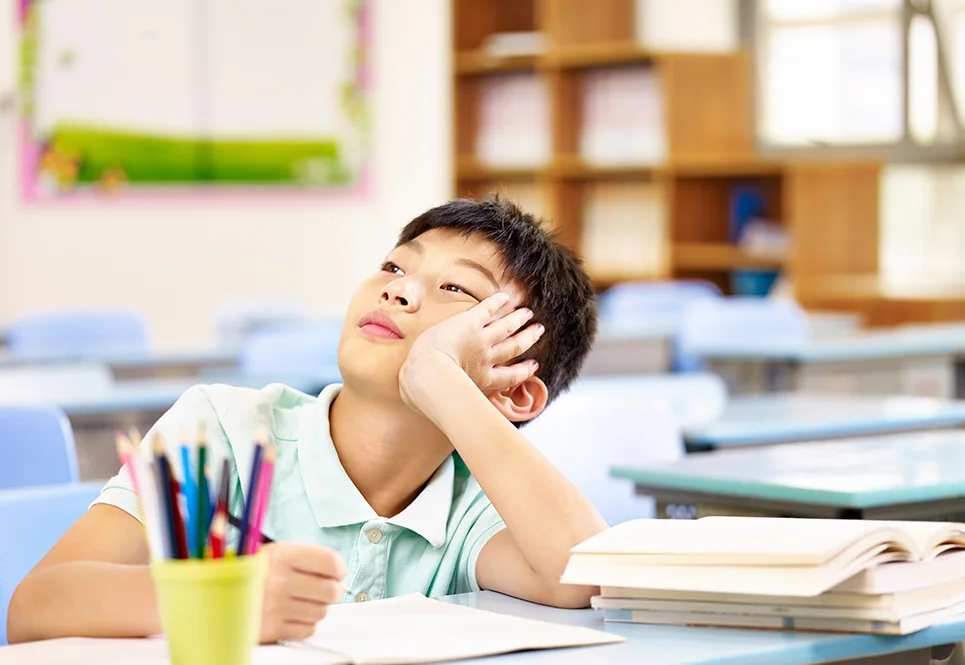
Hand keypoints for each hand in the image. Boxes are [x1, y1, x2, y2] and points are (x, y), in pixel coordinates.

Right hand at [258, 542, 346, 642]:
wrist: (220, 596)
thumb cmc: (256, 573)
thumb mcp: (277, 554)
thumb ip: (309, 560)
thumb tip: (341, 578)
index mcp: (281, 555)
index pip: (330, 561)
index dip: (339, 569)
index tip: (336, 573)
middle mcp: (278, 580)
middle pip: (331, 591)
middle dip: (331, 591)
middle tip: (320, 590)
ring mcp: (274, 607)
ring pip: (321, 612)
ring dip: (316, 608)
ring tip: (299, 600)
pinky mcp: (271, 629)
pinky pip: (308, 629)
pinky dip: (304, 624)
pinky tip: (291, 614)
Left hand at [399, 292, 544, 412]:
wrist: (427, 373)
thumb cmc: (428, 393)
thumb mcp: (444, 402)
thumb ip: (444, 401)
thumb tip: (427, 407)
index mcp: (482, 380)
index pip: (510, 376)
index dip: (524, 371)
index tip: (533, 366)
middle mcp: (486, 359)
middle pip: (514, 347)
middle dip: (528, 338)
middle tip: (538, 331)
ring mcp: (480, 340)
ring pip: (505, 327)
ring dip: (518, 319)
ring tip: (528, 313)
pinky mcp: (469, 323)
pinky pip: (487, 309)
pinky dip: (497, 302)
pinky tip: (505, 297)